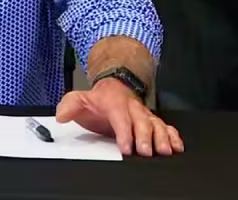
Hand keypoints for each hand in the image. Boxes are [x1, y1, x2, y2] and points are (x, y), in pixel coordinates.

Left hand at [56, 79, 183, 156]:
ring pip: (156, 124)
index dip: (124, 132)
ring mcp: (144, 114)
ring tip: (165, 150)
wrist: (115, 86)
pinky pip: (165, 126)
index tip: (125, 147)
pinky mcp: (153, 120)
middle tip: (146, 152)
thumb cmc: (99, 99)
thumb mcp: (80, 99)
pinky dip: (173, 135)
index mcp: (115, 103)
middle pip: (141, 122)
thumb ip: (69, 106)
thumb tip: (61, 116)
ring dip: (161, 137)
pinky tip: (176, 146)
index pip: (120, 118)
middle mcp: (133, 108)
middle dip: (145, 137)